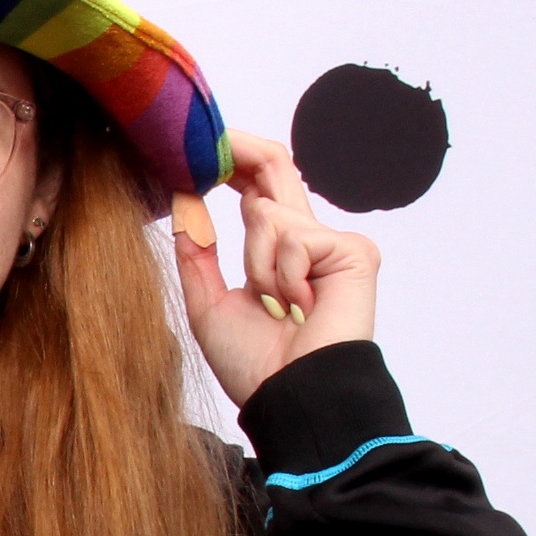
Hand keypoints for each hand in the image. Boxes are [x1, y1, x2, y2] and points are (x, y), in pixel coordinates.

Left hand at [170, 130, 379, 408]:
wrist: (291, 397)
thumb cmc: (256, 365)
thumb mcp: (208, 303)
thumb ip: (197, 253)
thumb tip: (183, 203)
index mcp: (277, 251)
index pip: (257, 188)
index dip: (231, 161)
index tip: (199, 146)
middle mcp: (307, 240)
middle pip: (276, 167)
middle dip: (237, 151)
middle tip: (209, 138)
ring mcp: (333, 243)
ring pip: (267, 212)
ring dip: (254, 263)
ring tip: (276, 306)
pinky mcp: (353, 250)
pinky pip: (293, 236)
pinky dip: (282, 273)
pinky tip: (300, 306)